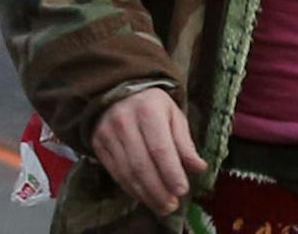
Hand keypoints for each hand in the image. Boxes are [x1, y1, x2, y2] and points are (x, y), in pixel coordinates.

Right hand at [91, 87, 203, 216]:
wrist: (117, 91)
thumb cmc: (152, 105)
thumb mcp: (173, 115)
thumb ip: (185, 142)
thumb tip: (199, 167)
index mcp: (148, 110)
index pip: (160, 148)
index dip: (171, 172)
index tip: (182, 190)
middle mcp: (124, 121)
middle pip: (142, 164)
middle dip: (158, 190)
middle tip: (172, 206)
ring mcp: (108, 133)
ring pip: (127, 173)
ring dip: (146, 194)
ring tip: (161, 206)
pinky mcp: (98, 145)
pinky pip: (116, 173)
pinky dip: (131, 189)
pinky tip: (144, 197)